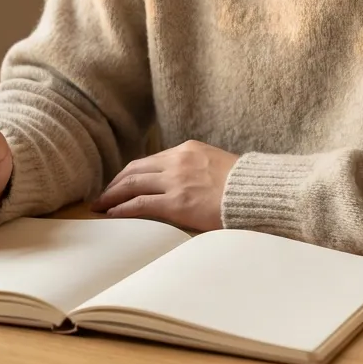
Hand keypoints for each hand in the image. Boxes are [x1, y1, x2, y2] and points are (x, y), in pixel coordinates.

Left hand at [89, 140, 237, 230]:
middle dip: (116, 183)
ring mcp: (176, 181)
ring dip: (112, 195)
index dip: (131, 173)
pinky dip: (121, 209)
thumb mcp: (219, 167)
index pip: (150, 160)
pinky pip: (140, 204)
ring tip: (100, 205)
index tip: (121, 183)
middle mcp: (178, 160)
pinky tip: (111, 214)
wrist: (261, 194)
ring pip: (132, 184)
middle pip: (135, 170)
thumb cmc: (246, 186)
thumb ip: (198, 171)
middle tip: (103, 195)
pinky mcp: (177, 202)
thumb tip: (189, 185)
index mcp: (189, 149)